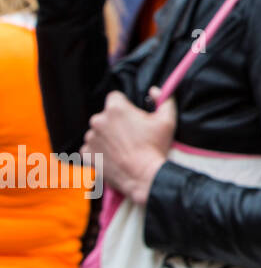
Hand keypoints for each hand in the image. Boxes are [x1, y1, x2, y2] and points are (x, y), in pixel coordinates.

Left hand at [82, 88, 175, 205]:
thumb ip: (163, 99)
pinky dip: (100, 150)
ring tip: (123, 147)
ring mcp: (91, 138)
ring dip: (107, 136)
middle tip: (131, 134)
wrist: (144, 176)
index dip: (125, 104)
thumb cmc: (155, 147)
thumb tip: (154, 90)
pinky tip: (114, 156)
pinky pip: (91, 147)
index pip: (115, 96)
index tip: (132, 115)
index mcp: (116, 109)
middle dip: (116, 122)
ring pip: (98, 131)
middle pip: (106, 115)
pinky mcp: (86, 153)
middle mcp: (98, 121)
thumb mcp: (167, 120)